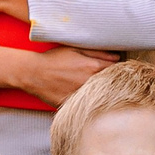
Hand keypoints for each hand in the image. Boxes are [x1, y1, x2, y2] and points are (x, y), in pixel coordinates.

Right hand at [0, 44, 119, 106]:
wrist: (33, 73)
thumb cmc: (54, 58)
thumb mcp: (76, 49)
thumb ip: (99, 52)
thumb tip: (118, 56)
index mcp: (93, 67)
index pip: (118, 70)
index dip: (121, 71)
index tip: (122, 72)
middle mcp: (89, 82)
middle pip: (111, 85)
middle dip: (114, 84)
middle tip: (115, 83)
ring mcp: (81, 95)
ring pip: (100, 97)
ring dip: (103, 94)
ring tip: (101, 92)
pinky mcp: (72, 105)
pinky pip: (87, 105)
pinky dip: (89, 103)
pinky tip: (89, 100)